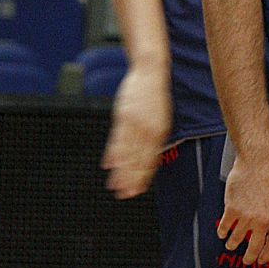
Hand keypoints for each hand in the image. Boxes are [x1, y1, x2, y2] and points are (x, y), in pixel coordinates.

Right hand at [101, 64, 171, 198]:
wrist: (150, 72)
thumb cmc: (153, 97)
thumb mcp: (160, 118)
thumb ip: (153, 138)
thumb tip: (148, 158)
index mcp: (160, 132)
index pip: (150, 160)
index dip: (142, 177)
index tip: (136, 191)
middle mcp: (149, 130)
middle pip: (138, 160)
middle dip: (131, 180)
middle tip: (124, 195)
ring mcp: (136, 124)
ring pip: (127, 153)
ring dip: (121, 171)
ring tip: (114, 186)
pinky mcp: (124, 116)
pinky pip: (117, 138)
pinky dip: (113, 153)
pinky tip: (108, 165)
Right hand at [218, 148, 268, 266]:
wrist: (256, 163)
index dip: (266, 256)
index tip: (261, 260)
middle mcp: (262, 222)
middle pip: (254, 247)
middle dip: (249, 257)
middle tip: (246, 260)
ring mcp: (246, 217)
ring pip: (237, 238)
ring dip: (232, 244)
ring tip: (230, 245)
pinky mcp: (232, 209)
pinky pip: (226, 226)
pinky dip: (223, 232)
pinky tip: (222, 233)